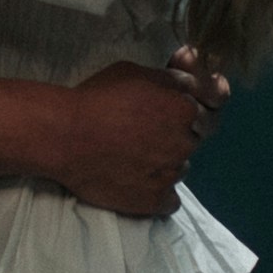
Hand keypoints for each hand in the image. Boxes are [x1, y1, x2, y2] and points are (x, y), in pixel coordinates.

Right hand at [51, 60, 220, 220]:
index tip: (163, 113)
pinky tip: (139, 183)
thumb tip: (191, 81)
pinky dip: (159, 193)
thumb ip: (170, 79)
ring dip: (166, 163)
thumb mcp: (135, 71)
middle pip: (193, 140)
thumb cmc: (97, 98)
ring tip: (134, 158)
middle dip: (176, 136)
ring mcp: (171, 173)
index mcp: (185, 109)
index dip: (184, 111)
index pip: (207, 111)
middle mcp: (186, 142)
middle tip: (144, 134)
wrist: (65, 137)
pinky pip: (170, 201)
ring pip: (180, 168)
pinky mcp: (155, 200)